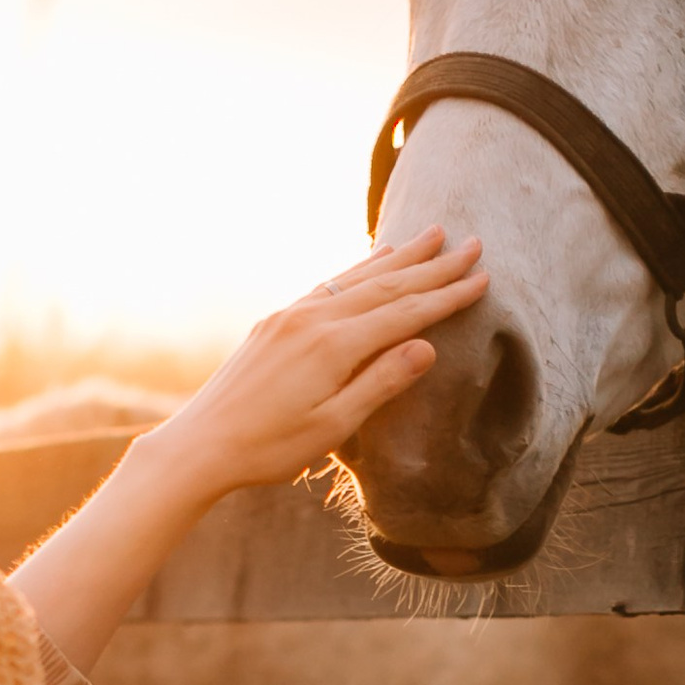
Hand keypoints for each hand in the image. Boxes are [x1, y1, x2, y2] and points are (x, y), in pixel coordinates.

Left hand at [143, 228, 486, 508]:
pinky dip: (358, 270)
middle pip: (386, 285)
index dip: (446, 295)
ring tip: (430, 236)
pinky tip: (372, 262)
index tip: (482, 278)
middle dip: (432, 265)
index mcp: (334, 345)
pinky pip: (328, 285)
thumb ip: (381, 382)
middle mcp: (313, 319)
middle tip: (472, 243)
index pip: (405, 312)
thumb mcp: (333, 425)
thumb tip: (428, 346)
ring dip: (398, 257)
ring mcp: (291, 315)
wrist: (202, 443)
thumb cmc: (270, 447)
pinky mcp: (275, 322)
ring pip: (356, 277)